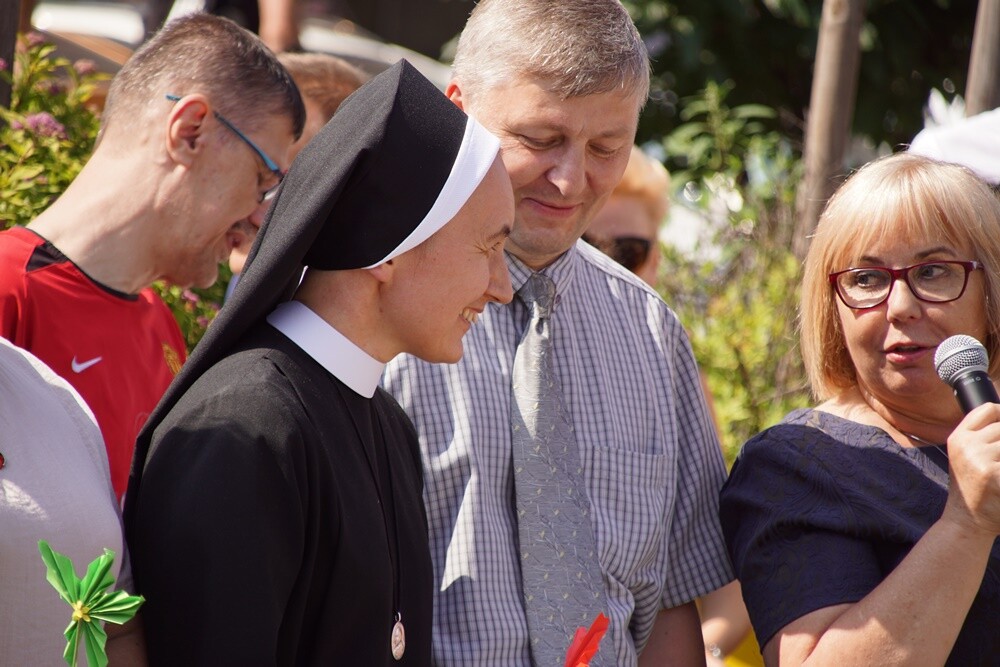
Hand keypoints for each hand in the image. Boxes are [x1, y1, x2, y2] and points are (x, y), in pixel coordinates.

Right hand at [943, 402, 999, 535]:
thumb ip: (982, 438)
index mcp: (959, 438)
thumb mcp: (967, 457)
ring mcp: (980, 459)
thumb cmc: (973, 489)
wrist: (967, 522)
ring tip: (998, 470)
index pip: (988, 409)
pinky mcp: (993, 474)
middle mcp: (967, 445)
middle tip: (999, 460)